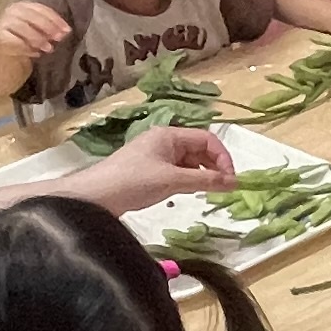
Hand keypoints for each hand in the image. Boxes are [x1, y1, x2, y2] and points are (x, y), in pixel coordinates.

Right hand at [0, 0, 71, 65]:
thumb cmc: (20, 41)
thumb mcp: (35, 31)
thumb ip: (47, 29)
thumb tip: (64, 31)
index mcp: (23, 7)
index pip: (40, 9)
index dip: (55, 19)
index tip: (67, 30)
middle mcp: (11, 12)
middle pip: (31, 15)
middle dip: (47, 26)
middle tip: (58, 38)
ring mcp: (2, 25)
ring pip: (20, 26)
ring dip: (37, 37)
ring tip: (48, 48)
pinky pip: (11, 41)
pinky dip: (25, 47)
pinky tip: (35, 54)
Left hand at [68, 124, 234, 211]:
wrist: (95, 196)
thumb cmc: (133, 182)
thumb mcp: (173, 180)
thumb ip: (205, 180)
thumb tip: (234, 182)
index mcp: (169, 135)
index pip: (207, 139)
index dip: (223, 157)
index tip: (231, 180)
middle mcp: (164, 141)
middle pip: (199, 149)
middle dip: (214, 166)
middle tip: (223, 188)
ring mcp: (155, 155)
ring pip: (189, 161)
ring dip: (201, 174)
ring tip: (207, 192)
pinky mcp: (149, 170)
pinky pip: (177, 171)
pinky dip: (188, 180)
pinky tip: (188, 192)